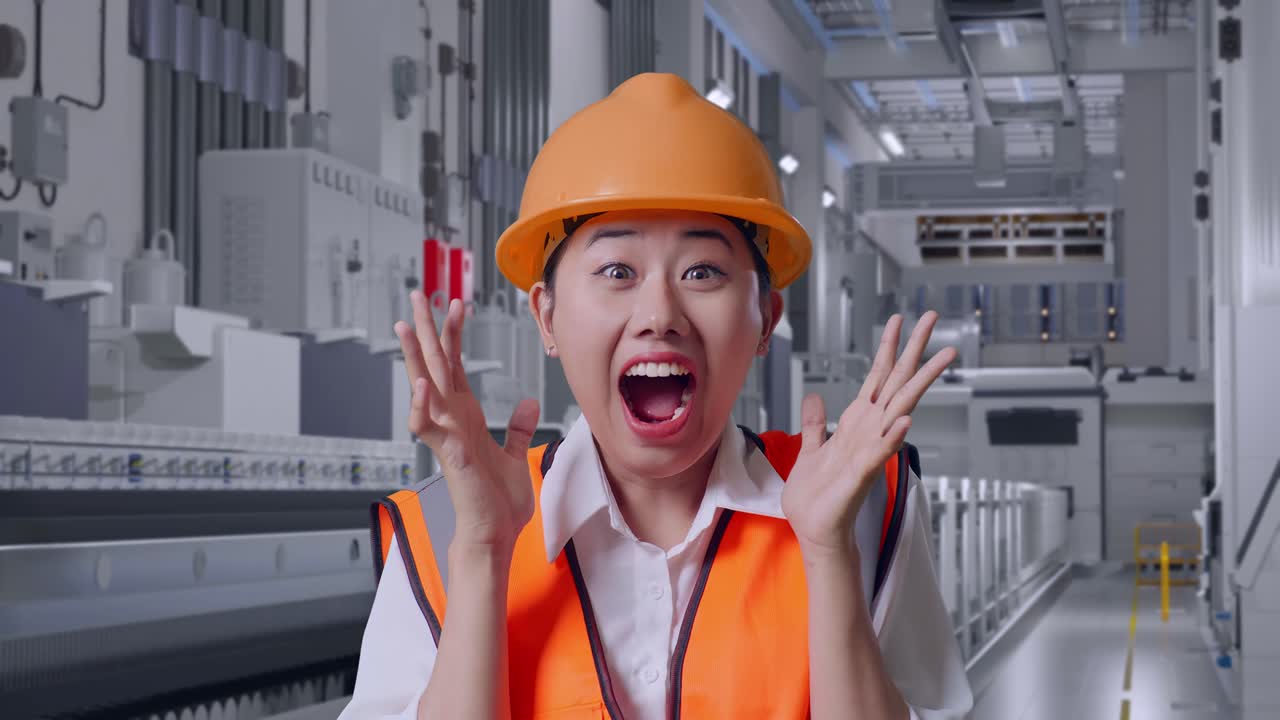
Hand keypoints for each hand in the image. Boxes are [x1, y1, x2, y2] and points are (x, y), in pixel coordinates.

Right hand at [397, 292, 539, 550]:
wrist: (493, 535)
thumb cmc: (498, 502)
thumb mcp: (516, 455)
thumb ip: (518, 428)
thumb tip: (527, 403)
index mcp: (466, 416)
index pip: (455, 366)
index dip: (454, 334)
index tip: (456, 303)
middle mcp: (452, 420)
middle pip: (435, 365)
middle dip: (427, 329)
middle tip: (418, 294)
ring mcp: (447, 436)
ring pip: (425, 387)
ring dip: (415, 357)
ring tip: (406, 325)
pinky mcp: (449, 455)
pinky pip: (429, 427)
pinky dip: (423, 407)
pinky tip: (421, 385)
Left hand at [781, 312, 956, 560]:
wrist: (816, 529)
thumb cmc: (816, 496)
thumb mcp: (810, 449)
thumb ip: (816, 424)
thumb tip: (815, 398)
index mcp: (856, 422)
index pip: (877, 376)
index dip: (888, 347)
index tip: (899, 319)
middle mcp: (869, 430)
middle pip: (897, 382)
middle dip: (914, 350)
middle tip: (933, 318)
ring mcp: (869, 450)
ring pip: (899, 409)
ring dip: (920, 383)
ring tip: (944, 356)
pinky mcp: (861, 474)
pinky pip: (879, 451)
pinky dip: (892, 436)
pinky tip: (905, 420)